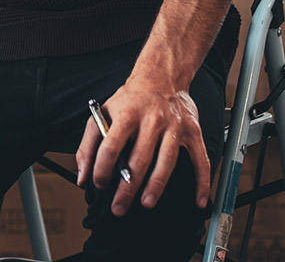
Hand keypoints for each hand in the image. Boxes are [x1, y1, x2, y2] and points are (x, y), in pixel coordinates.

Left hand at [74, 73, 211, 215]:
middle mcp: (152, 120)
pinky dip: (202, 182)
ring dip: (156, 186)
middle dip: (127, 187)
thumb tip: (82, 176)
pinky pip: (200, 160)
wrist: (161, 76)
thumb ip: (88, 145)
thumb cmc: (130, 100)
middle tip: (119, 207)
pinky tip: (198, 200)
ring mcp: (174, 126)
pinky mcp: (192, 132)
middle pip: (139, 159)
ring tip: (146, 203)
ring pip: (166, 161)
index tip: (99, 183)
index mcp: (127, 115)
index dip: (103, 168)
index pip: (111, 146)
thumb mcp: (102, 114)